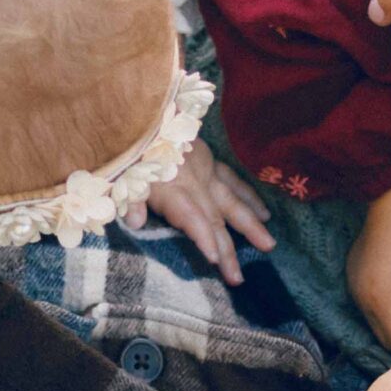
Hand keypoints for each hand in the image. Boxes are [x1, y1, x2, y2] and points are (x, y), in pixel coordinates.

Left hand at [129, 141, 275, 284]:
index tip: (215, 259)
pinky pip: (234, 182)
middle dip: (227, 251)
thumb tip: (135, 224)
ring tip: (268, 245)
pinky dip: (249, 198)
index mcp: (173, 189)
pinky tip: (264, 213)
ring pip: (232, 203)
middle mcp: (195, 183)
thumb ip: (129, 199)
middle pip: (215, 221)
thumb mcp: (123, 175)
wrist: (145, 112)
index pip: (192, 219)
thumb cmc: (131, 150)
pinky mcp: (211, 161)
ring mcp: (206, 172)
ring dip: (250, 226)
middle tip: (238, 278)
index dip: (204, 238)